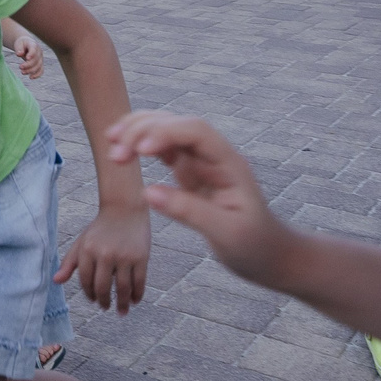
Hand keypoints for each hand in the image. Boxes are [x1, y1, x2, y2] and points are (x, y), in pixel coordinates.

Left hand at [4, 29, 45, 80]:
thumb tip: (19, 54)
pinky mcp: (40, 64)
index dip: (31, 54)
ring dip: (30, 71)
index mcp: (33, 45)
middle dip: (28, 65)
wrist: (25, 45)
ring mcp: (41, 58)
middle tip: (20, 67)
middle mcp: (39, 52)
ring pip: (38, 66)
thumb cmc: (21, 44)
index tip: (26, 58)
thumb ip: (19, 48)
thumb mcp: (18, 43)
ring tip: (22, 72)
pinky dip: (37, 75)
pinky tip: (31, 77)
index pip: (34, 50)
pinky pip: (41, 70)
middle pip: (36, 60)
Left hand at [54, 203, 149, 313]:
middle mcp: (105, 254)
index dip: (89, 293)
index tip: (93, 300)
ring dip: (122, 303)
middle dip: (104, 302)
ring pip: (122, 288)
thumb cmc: (101, 228)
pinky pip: (139, 282)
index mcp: (88, 251)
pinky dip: (137, 295)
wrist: (125, 209)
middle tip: (105, 308)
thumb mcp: (82, 242)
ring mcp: (124, 256)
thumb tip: (56, 281)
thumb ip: (69, 262)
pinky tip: (134, 301)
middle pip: (103, 287)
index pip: (86, 280)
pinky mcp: (141, 257)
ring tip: (121, 311)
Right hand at [103, 111, 289, 285]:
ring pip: (166, 132)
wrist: (270, 255)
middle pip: (176, 125)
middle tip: (114, 154)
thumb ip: (188, 211)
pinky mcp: (190, 174)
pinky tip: (122, 150)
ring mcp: (201, 162)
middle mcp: (214, 156)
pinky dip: (141, 147)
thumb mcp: (226, 233)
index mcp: (229, 163)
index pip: (196, 132)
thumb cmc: (255, 246)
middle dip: (144, 131)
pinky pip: (163, 150)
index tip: (140, 150)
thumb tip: (146, 192)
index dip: (166, 133)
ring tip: (110, 144)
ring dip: (138, 133)